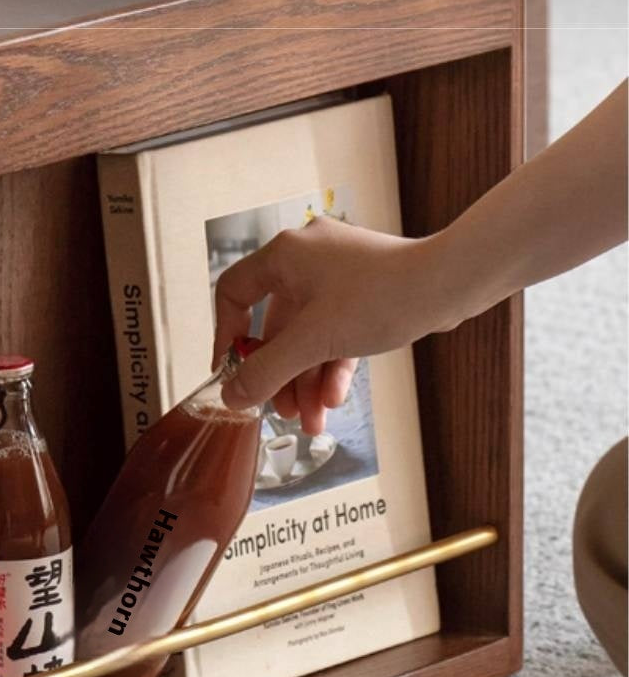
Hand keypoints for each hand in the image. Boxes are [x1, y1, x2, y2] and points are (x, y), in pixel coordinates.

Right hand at [212, 216, 443, 431]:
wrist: (450, 284)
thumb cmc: (382, 296)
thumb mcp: (314, 341)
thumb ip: (266, 371)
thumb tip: (230, 397)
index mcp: (284, 255)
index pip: (233, 293)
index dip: (226, 337)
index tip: (230, 374)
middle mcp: (306, 259)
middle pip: (275, 326)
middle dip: (280, 375)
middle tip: (281, 412)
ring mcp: (338, 274)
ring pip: (308, 334)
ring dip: (307, 379)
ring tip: (313, 421)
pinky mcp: (364, 291)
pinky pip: (335, 331)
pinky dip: (332, 364)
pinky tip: (335, 399)